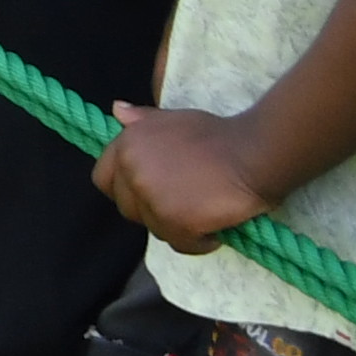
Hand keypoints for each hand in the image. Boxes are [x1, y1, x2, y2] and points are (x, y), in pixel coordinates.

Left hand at [95, 102, 275, 248]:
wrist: (251, 154)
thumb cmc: (216, 134)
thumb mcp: (172, 119)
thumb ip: (142, 121)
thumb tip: (117, 110)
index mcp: (126, 145)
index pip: (103, 179)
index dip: (124, 189)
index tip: (146, 193)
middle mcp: (132, 171)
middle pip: (128, 208)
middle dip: (150, 210)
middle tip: (181, 203)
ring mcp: (151, 198)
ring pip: (154, 228)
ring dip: (175, 227)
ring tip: (201, 213)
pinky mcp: (175, 223)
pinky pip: (180, 244)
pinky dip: (197, 242)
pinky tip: (213, 230)